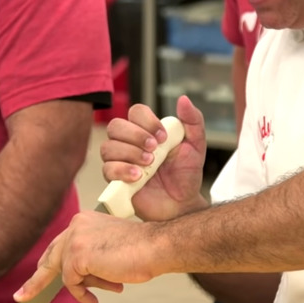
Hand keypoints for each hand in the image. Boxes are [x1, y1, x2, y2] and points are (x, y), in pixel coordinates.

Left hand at [13, 210, 154, 302]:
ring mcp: (75, 238)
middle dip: (36, 281)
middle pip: (50, 257)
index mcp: (83, 220)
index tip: (36, 276)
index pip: (60, 244)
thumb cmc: (140, 251)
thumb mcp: (107, 252)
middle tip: (21, 297)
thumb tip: (76, 279)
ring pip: (65, 273)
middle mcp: (76, 225)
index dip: (49, 263)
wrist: (155, 247)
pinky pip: (71, 282)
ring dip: (84, 287)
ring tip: (106, 290)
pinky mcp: (77, 254)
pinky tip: (95, 299)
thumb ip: (89, 260)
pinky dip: (82, 294)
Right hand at [101, 96, 208, 220]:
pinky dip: (122, 170)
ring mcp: (120, 160)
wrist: (182, 203)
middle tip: (155, 149)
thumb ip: (193, 121)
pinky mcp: (115, 180)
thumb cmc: (186, 174)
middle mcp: (129, 142)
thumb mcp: (196, 145)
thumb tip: (183, 99)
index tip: (163, 137)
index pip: (135, 112)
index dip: (146, 120)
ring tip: (149, 164)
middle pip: (116, 126)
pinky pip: (107, 169)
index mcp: (146, 130)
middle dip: (135, 136)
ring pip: (108, 147)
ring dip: (130, 153)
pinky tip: (139, 176)